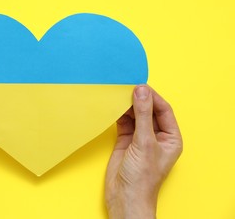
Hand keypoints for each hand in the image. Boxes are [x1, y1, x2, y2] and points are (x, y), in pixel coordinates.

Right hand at [105, 85, 182, 218]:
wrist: (124, 197)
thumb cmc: (142, 177)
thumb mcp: (144, 143)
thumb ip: (143, 115)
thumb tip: (141, 91)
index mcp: (170, 137)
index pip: (163, 110)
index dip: (152, 97)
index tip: (140, 86)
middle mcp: (156, 136)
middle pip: (149, 111)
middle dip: (139, 100)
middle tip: (126, 88)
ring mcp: (140, 138)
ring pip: (135, 115)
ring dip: (127, 106)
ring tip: (118, 95)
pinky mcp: (125, 141)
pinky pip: (124, 122)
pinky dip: (118, 114)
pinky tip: (112, 107)